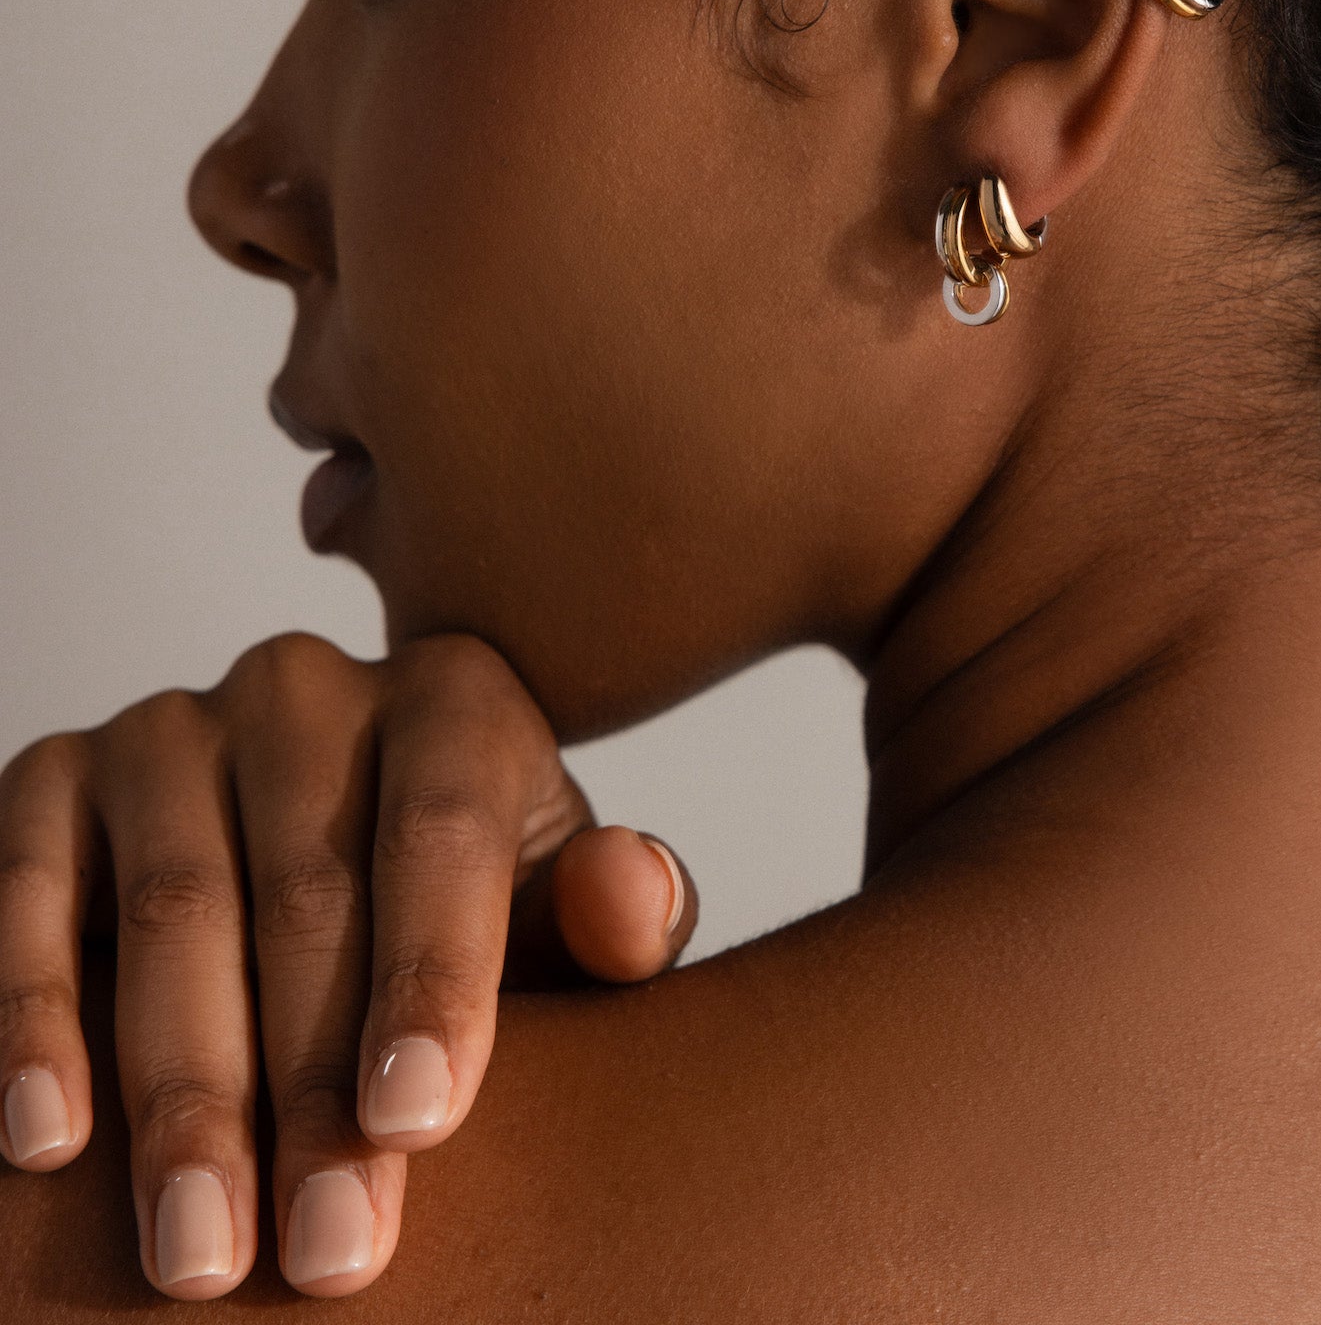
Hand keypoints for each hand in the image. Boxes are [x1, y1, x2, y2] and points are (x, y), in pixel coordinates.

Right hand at [0, 632, 694, 1299]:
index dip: (433, 977)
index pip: (444, 833)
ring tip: (200, 1253)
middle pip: (308, 892)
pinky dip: (33, 1019)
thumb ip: (610, 915)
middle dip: (312, 1090)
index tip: (417, 1127)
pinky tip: (49, 1141)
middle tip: (325, 1254)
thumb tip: (637, 893)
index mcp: (454, 699)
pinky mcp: (54, 776)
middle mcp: (310, 688)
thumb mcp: (552, 912)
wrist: (332, 861)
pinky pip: (28, 892)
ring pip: (173, 910)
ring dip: (183, 1093)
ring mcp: (174, 725)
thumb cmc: (461, 912)